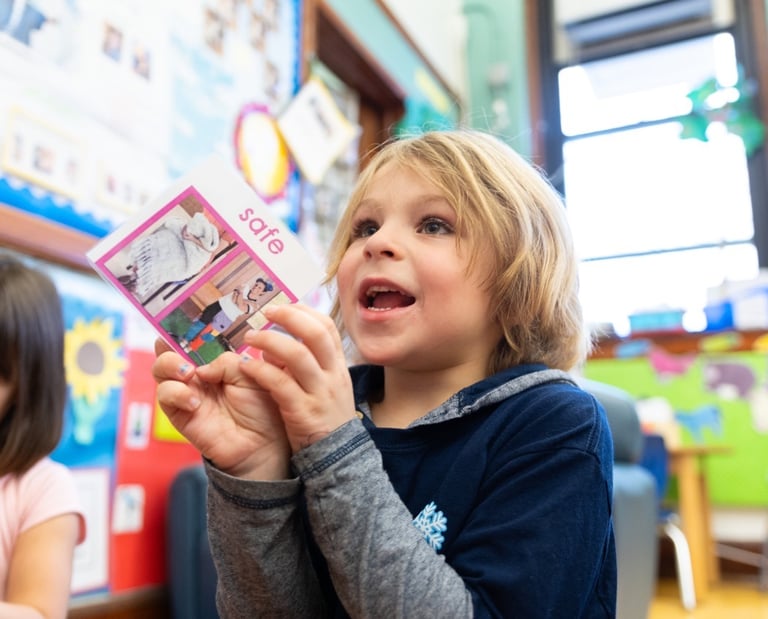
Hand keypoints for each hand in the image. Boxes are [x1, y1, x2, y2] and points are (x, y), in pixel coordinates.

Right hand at [152, 340, 290, 478]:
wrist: (264, 443)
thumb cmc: (262, 406)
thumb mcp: (251, 374)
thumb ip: (227, 362)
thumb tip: (200, 368)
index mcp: (216, 361)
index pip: (193, 340)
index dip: (182, 329)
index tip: (177, 320)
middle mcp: (198, 374)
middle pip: (169, 351)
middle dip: (169, 347)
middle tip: (186, 356)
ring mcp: (187, 392)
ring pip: (160, 370)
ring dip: (170, 366)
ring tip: (188, 374)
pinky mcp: (179, 413)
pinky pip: (165, 395)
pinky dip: (177, 393)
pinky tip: (195, 402)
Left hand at [241, 303, 355, 453]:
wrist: (338, 457)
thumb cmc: (325, 418)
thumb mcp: (327, 386)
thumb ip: (311, 365)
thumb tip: (283, 344)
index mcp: (338, 366)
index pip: (326, 327)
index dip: (303, 312)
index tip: (283, 307)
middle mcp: (333, 375)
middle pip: (315, 334)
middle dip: (289, 318)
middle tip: (265, 313)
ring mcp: (320, 393)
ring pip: (298, 356)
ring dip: (270, 341)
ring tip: (250, 338)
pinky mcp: (304, 412)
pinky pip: (281, 385)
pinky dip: (262, 371)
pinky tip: (246, 367)